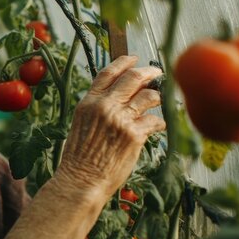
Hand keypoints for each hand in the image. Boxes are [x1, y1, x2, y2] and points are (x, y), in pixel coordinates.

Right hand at [56, 55, 165, 197]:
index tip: (134, 59)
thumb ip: (97, 108)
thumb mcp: (81, 125)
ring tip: (157, 101)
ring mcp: (120, 119)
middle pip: (132, 78)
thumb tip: (118, 97)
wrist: (81, 180)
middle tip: (157, 72)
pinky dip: (158, 123)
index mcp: (88, 103)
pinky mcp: (134, 134)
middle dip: (149, 72)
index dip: (124, 62)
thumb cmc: (79, 158)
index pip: (108, 73)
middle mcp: (104, 106)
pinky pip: (154, 121)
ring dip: (156, 97)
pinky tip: (157, 127)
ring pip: (148, 97)